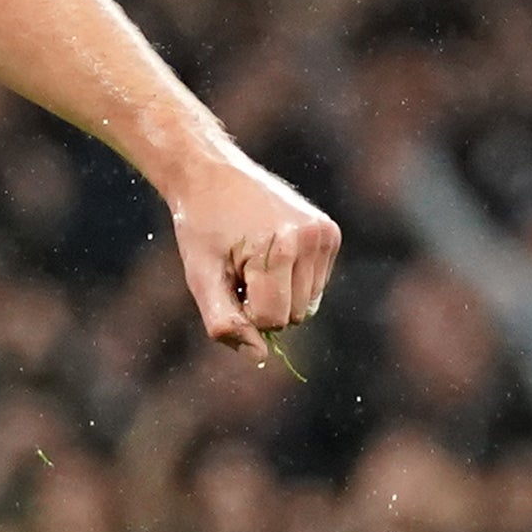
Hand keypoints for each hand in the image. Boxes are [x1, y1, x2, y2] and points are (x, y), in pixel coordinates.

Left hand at [168, 151, 340, 364]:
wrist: (212, 176)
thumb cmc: (200, 228)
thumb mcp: (201, 277)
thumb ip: (225, 322)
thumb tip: (259, 356)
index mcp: (280, 249)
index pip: (272, 320)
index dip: (244, 313)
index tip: (227, 285)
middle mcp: (311, 239)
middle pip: (293, 316)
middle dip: (263, 305)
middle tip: (238, 270)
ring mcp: (325, 234)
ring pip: (308, 304)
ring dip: (279, 294)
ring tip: (253, 260)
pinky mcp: (330, 232)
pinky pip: (315, 284)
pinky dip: (292, 280)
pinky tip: (270, 253)